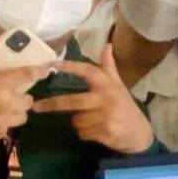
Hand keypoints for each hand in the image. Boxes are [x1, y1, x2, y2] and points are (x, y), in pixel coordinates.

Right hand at [0, 42, 40, 158]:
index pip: (24, 77)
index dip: (38, 72)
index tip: (47, 69)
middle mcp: (4, 105)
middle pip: (28, 101)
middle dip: (23, 96)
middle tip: (11, 93)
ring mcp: (1, 123)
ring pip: (22, 117)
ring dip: (17, 111)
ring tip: (3, 107)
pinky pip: (9, 128)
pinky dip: (4, 123)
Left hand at [31, 44, 155, 152]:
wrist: (140, 133)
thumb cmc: (126, 107)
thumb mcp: (119, 85)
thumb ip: (109, 67)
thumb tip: (107, 45)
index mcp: (107, 84)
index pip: (87, 71)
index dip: (70, 67)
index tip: (53, 64)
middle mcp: (106, 98)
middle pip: (72, 101)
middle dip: (52, 104)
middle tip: (36, 106)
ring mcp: (106, 116)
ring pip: (76, 120)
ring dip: (78, 123)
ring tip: (91, 122)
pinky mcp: (105, 132)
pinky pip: (83, 133)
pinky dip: (85, 133)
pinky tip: (97, 132)